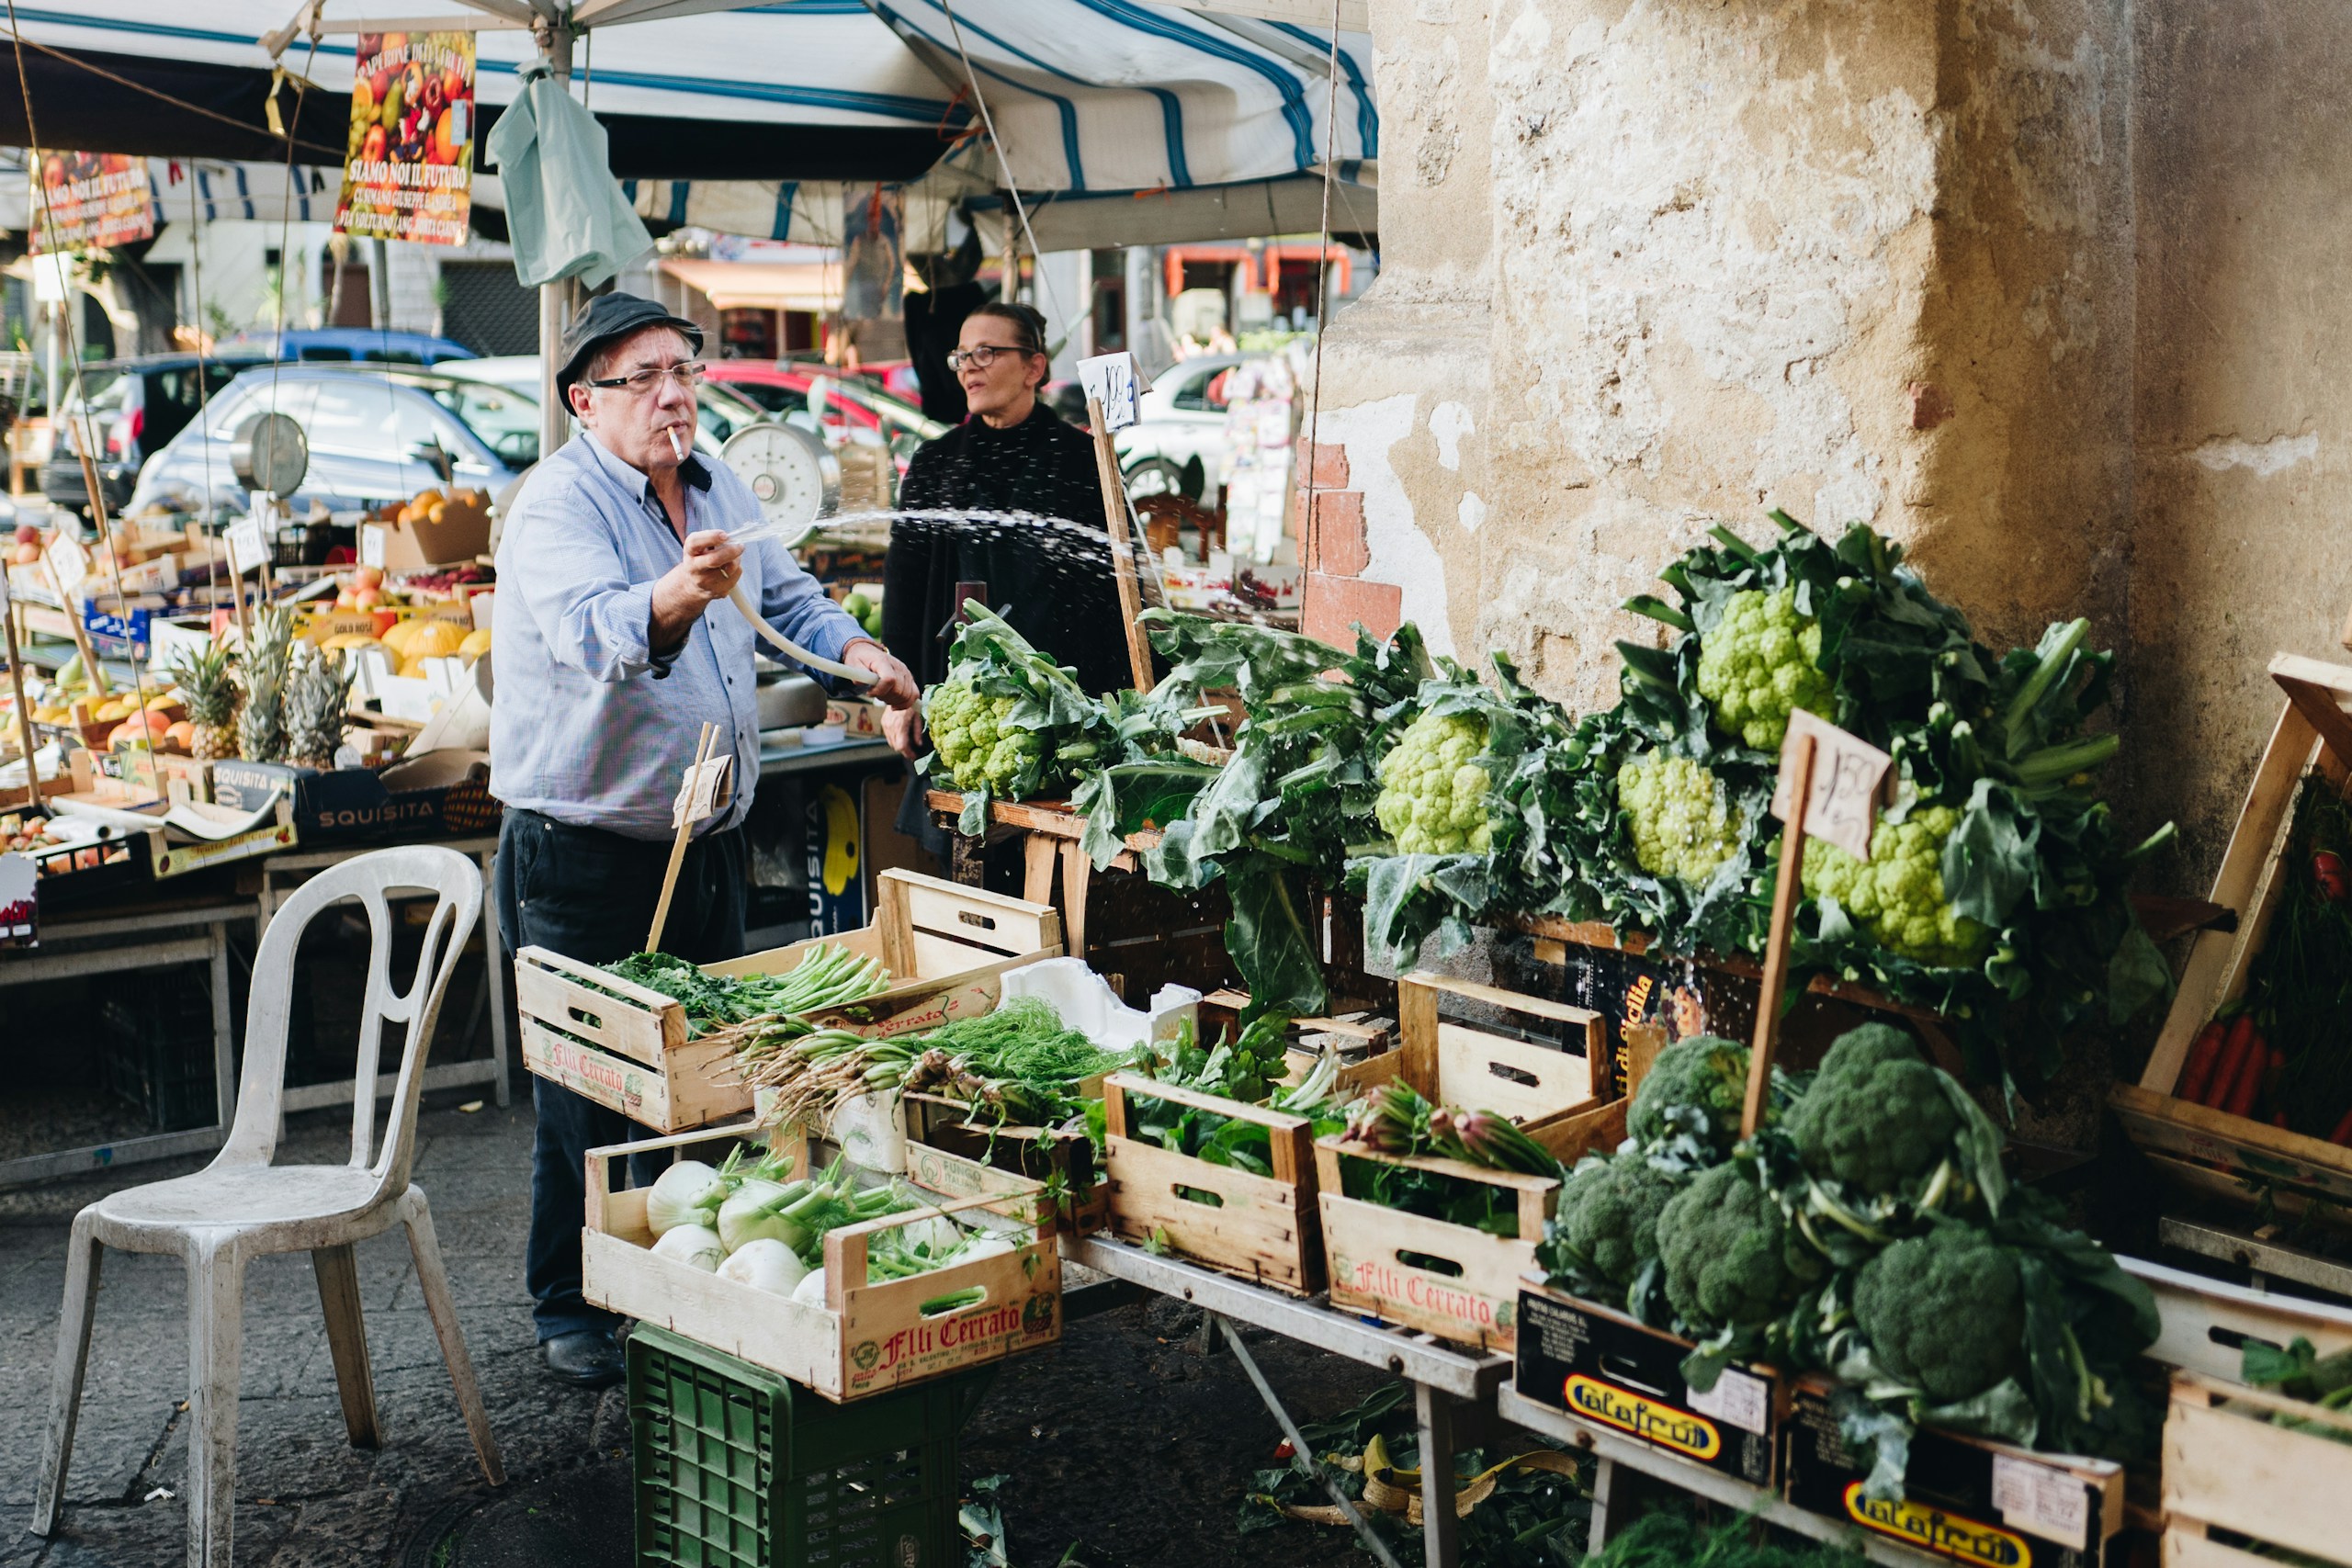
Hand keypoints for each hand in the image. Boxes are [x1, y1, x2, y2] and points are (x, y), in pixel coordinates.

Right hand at [650, 529, 742, 647]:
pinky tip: (734, 570)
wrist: (684, 591)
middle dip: (730, 552)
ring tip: (737, 556)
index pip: (696, 542)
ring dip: (736, 563)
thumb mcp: (697, 550)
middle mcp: (693, 568)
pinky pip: (732, 583)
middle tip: (740, 546)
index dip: (710, 537)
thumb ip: (712, 544)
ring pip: (726, 572)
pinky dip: (737, 574)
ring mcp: (703, 582)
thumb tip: (735, 541)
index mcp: (689, 553)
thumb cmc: (696, 564)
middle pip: (714, 560)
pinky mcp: (714, 593)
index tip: (724, 534)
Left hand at [842, 639, 918, 709]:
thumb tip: (862, 684)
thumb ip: (858, 675)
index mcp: (884, 662)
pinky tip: (894, 706)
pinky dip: (905, 703)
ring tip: (882, 696)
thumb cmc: (861, 660)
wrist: (868, 653)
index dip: (880, 690)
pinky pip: (914, 694)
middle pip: (899, 690)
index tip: (869, 692)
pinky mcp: (910, 679)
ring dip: (893, 701)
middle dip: (885, 697)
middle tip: (874, 693)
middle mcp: (899, 667)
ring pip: (906, 695)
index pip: (889, 679)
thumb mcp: (853, 664)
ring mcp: (906, 673)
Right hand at [883, 702, 924, 758]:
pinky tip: (901, 738)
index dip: (908, 754)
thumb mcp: (918, 716)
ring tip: (908, 747)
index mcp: (900, 724)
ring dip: (899, 746)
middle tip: (913, 753)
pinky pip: (888, 736)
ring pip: (891, 743)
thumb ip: (917, 731)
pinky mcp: (884, 722)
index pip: (901, 746)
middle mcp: (891, 726)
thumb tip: (919, 745)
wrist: (899, 691)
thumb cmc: (912, 702)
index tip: (914, 756)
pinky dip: (895, 740)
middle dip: (905, 751)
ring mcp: (886, 724)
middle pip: (896, 746)